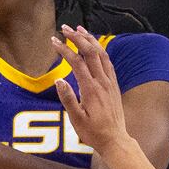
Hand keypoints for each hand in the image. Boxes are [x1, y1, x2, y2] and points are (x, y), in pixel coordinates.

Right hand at [54, 26, 132, 155]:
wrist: (115, 140)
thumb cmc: (93, 132)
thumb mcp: (76, 119)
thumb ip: (68, 99)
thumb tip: (58, 80)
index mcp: (90, 89)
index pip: (76, 62)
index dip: (64, 49)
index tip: (53, 41)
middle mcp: (102, 82)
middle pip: (90, 52)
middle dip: (77, 37)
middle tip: (65, 28)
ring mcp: (110, 82)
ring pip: (101, 54)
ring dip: (90, 40)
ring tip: (79, 30)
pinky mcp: (114, 85)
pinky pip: (108, 62)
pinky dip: (100, 50)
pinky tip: (95, 47)